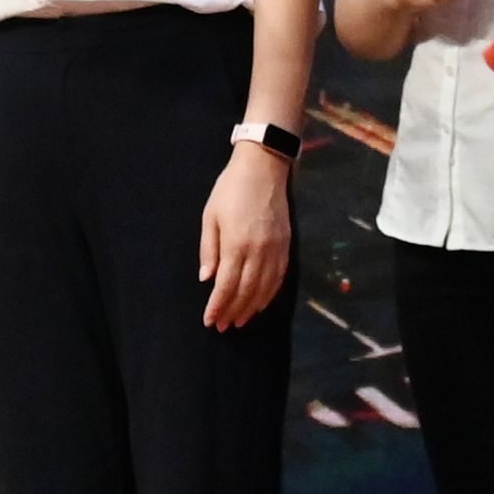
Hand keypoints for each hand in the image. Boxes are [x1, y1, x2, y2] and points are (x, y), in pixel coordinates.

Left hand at [196, 143, 297, 331]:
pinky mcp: (286, 245)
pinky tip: (261, 303)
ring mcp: (275, 249)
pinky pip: (279, 278)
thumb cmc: (230, 189)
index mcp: (236, 244)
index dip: (218, 306)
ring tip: (240, 320)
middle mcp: (258, 251)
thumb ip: (209, 249)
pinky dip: (270, 295)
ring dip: (251, 308)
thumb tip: (206, 279)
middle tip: (223, 326)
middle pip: (246, 291)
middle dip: (233, 311)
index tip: (210, 321)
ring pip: (264, 289)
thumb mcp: (210, 216)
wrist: (264, 167)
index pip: (226, 286)